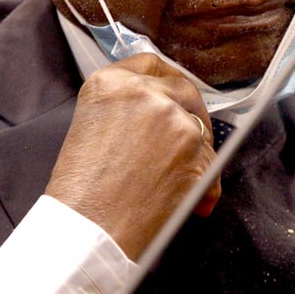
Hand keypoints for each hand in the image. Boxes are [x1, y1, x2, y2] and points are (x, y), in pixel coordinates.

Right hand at [45, 53, 221, 258]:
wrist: (87, 230)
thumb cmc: (82, 193)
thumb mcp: (92, 129)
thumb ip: (125, 110)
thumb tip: (164, 112)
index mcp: (109, 83)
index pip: (150, 63)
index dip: (166, 80)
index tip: (174, 96)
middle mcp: (142, 90)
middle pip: (183, 88)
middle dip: (190, 114)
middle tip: (189, 142)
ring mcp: (172, 114)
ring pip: (200, 126)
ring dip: (197, 155)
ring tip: (180, 187)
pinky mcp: (193, 143)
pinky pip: (212, 160)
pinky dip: (207, 184)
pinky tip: (193, 204)